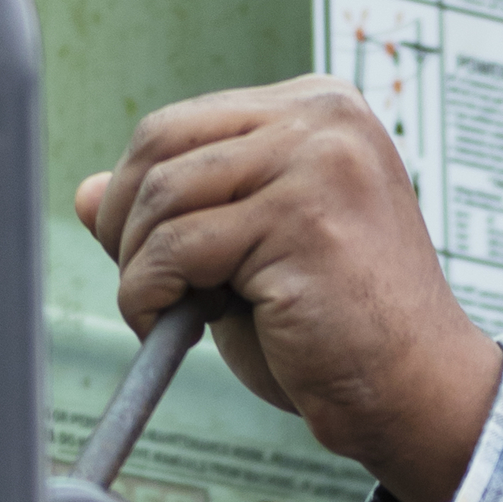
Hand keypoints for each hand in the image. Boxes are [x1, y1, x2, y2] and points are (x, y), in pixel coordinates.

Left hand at [75, 79, 502, 501]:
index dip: (138, 189)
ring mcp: (320, 164)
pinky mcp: (305, 219)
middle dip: (125, 218)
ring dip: (138, 265)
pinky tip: (168, 327)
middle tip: (138, 280)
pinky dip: (147, 294)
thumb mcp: (247, 253)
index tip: (141, 250)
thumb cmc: (338, 330)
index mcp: (322, 108)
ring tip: (164, 314)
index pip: (185, 122)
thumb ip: (182, 211)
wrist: (416, 393)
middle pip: (163, 140)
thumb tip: (86, 192)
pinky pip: (177, 249)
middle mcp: (327, 120)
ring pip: (164, 194)